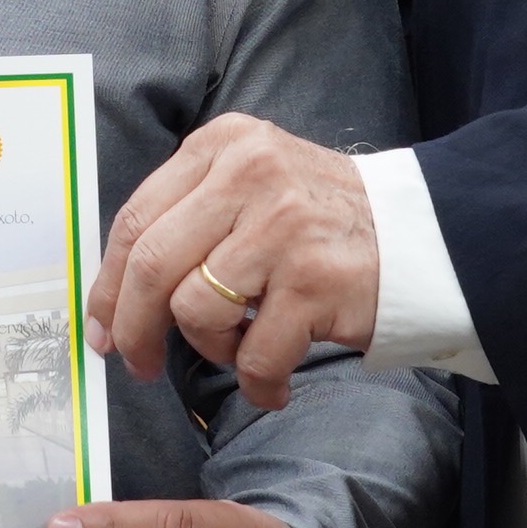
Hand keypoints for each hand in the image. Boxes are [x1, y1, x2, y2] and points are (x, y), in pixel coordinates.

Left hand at [87, 114, 379, 410]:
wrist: (424, 237)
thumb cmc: (323, 224)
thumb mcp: (252, 185)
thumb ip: (188, 217)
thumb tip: (116, 293)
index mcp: (223, 145)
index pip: (137, 217)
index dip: (109, 283)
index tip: (102, 325)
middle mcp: (250, 174)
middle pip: (153, 263)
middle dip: (135, 327)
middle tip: (138, 363)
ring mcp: (284, 225)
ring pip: (195, 309)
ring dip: (209, 349)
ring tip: (239, 349)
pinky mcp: (314, 280)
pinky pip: (252, 354)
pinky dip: (256, 382)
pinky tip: (273, 382)